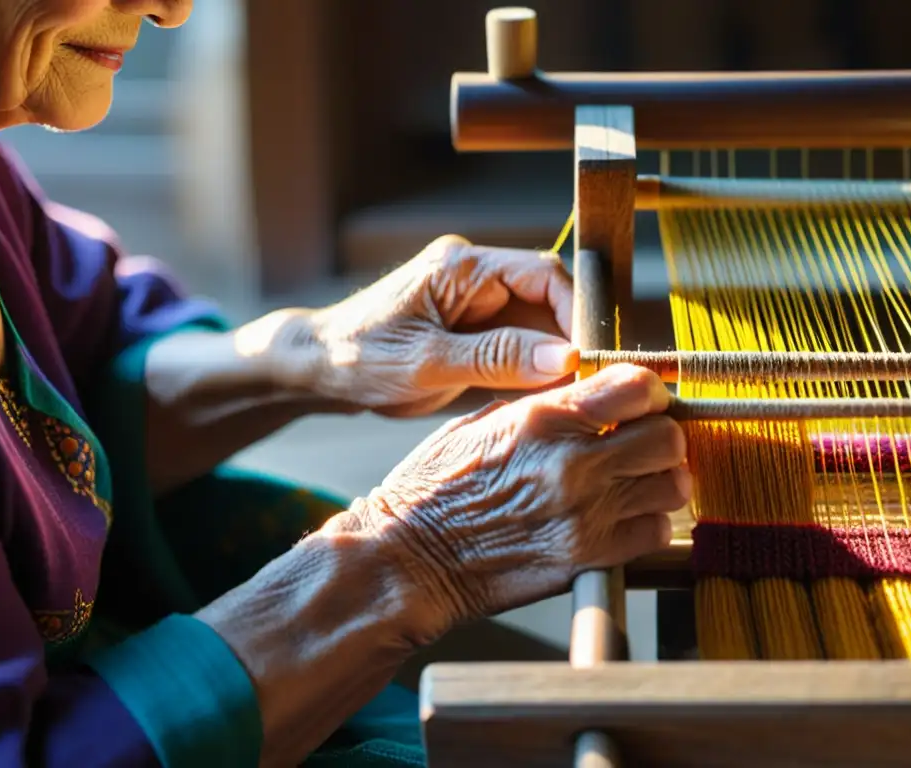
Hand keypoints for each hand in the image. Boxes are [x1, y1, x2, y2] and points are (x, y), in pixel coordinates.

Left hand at [260, 235, 576, 416]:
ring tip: (576, 397)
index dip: (578, 313)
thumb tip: (567, 357)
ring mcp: (475, 304)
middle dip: (573, 339)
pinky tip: (549, 398)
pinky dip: (537, 371)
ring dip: (557, 359)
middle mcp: (475, 277)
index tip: (594, 358)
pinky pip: (520, 345)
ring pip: (540, 325)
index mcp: (462, 268)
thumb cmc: (356, 359)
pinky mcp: (473, 332)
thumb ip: (498, 357)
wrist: (316, 369)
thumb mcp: (427, 363)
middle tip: (593, 385)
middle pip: (549, 298)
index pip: (544, 274)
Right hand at [324, 364, 691, 630]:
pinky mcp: (588, 558)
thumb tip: (591, 397)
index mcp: (543, 419)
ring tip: (634, 480)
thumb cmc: (434, 489)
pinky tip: (622, 516)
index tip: (641, 401)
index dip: (647, 391)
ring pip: (672, 485)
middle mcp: (572, 464)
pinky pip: (655, 531)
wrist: (409, 559)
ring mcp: (585, 515)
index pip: (639, 388)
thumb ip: (545, 407)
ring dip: (659, 479)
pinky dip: (647, 522)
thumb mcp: (483, 423)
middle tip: (640, 442)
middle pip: (668, 437)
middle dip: (660, 435)